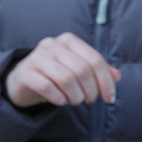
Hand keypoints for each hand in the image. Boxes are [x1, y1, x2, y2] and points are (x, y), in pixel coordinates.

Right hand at [5, 33, 121, 107]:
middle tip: (89, 100)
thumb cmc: (55, 75)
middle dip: (90, 90)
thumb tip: (117, 76)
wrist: (23, 82)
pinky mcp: (25, 73)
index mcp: (68, 40)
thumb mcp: (78, 71)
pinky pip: (47, 87)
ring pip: (66, 79)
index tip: (110, 98)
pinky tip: (61, 101)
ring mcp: (36, 57)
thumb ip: (98, 71)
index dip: (106, 81)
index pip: (94, 59)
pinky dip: (59, 98)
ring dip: (75, 96)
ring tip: (75, 100)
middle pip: (81, 70)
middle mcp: (51, 44)